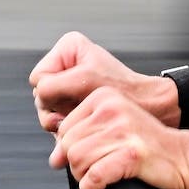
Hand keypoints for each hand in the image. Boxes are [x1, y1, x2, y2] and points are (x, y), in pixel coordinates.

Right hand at [30, 31, 176, 133]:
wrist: (149, 108)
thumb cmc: (125, 90)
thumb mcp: (85, 80)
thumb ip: (52, 85)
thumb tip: (39, 98)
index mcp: (68, 50)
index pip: (39, 77)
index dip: (52, 93)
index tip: (74, 98)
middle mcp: (66, 67)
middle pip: (41, 96)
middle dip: (55, 111)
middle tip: (73, 116)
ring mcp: (70, 89)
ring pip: (47, 113)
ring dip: (60, 124)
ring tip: (78, 126)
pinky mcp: (77, 108)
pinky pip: (59, 123)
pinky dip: (66, 133)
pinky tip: (76, 138)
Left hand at [49, 88, 188, 188]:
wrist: (186, 156)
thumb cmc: (150, 147)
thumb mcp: (115, 129)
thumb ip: (84, 138)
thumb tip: (54, 160)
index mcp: (104, 97)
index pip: (65, 127)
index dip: (69, 150)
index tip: (87, 160)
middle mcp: (112, 109)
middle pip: (68, 144)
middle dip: (76, 166)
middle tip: (93, 174)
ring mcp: (122, 130)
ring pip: (77, 160)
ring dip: (84, 178)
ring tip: (98, 181)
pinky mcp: (131, 154)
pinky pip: (94, 176)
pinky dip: (92, 188)